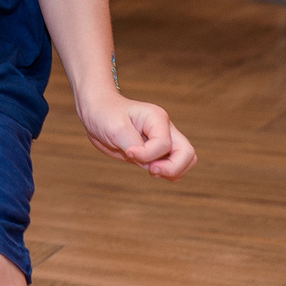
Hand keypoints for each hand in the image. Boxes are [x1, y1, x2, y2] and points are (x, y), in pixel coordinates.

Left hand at [79, 90, 195, 179]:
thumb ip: (134, 146)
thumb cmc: (105, 114)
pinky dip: (168, 174)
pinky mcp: (158, 151)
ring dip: (173, 172)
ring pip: (187, 160)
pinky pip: (176, 166)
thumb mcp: (115, 129)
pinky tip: (151, 170)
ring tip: (151, 171)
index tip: (128, 152)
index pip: (164, 144)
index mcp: (157, 118)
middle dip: (172, 168)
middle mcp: (165, 129)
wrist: (97, 112)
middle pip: (187, 153)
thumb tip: (148, 164)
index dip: (147, 155)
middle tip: (150, 171)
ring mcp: (164, 139)